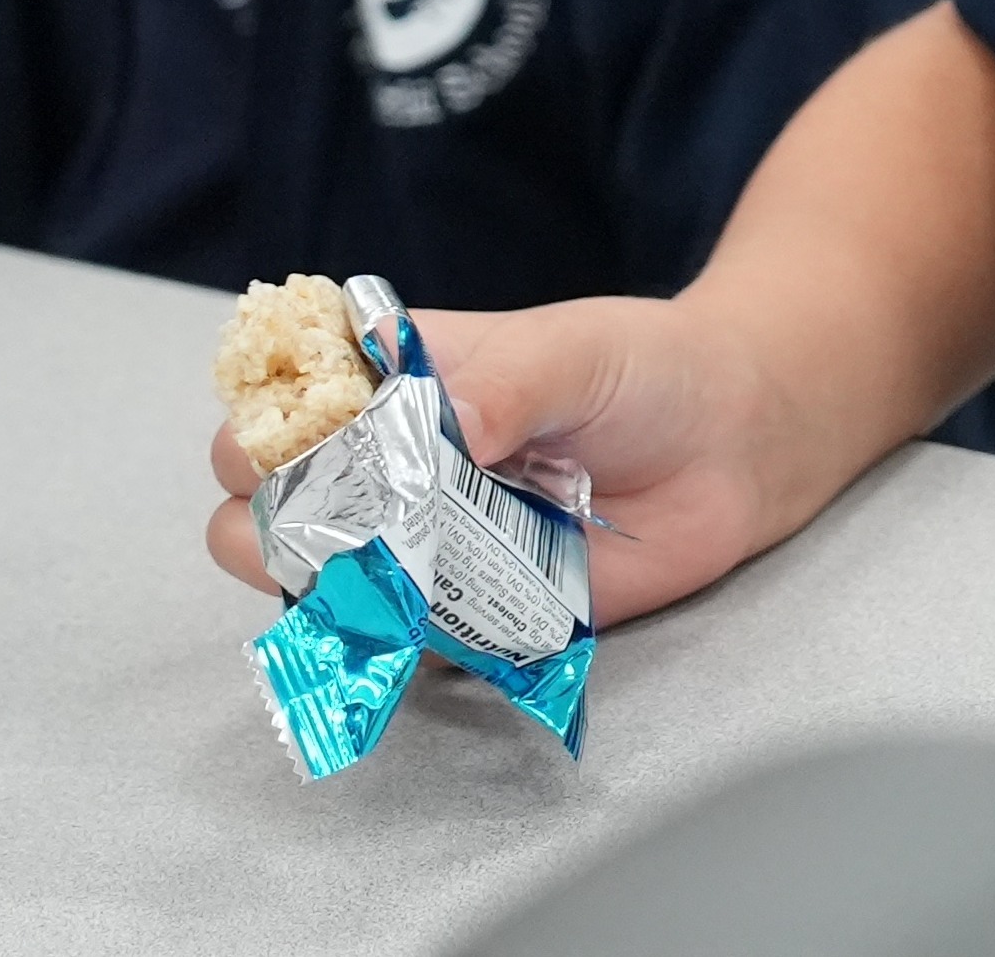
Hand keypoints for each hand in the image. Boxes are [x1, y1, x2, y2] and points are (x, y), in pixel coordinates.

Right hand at [204, 298, 824, 626]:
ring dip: (322, 586)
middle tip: (334, 520)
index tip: (290, 440)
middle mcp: (383, 467)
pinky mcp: (466, 612)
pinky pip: (400, 644)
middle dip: (268, 520)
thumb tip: (448, 420)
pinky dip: (395, 642)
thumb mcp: (577, 350)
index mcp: (388, 383)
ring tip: (383, 569)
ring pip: (311, 584)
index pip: (271, 405)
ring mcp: (418, 544)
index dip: (259, 426)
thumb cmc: (647, 372)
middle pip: (264, 506)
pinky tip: (422, 621)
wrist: (735, 444)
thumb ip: (510, 380)